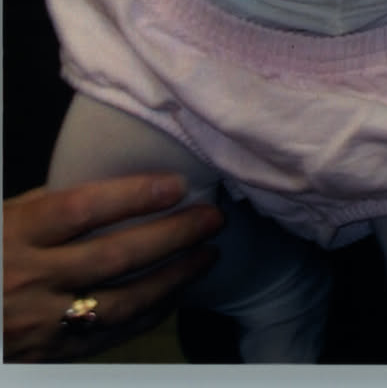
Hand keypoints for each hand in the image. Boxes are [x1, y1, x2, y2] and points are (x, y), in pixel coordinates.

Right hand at [3, 174, 221, 362]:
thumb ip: (54, 207)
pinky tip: (175, 294)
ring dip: (172, 278)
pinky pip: (109, 337)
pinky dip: (148, 314)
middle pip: (113, 257)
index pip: (83, 210)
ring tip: (206, 254)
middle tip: (212, 218)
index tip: (178, 184)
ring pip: (120, 303)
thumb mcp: (8, 218)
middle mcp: (29, 279)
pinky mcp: (49, 356)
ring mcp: (39, 323)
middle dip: (172, 236)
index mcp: (17, 233)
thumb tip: (120, 186)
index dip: (134, 195)